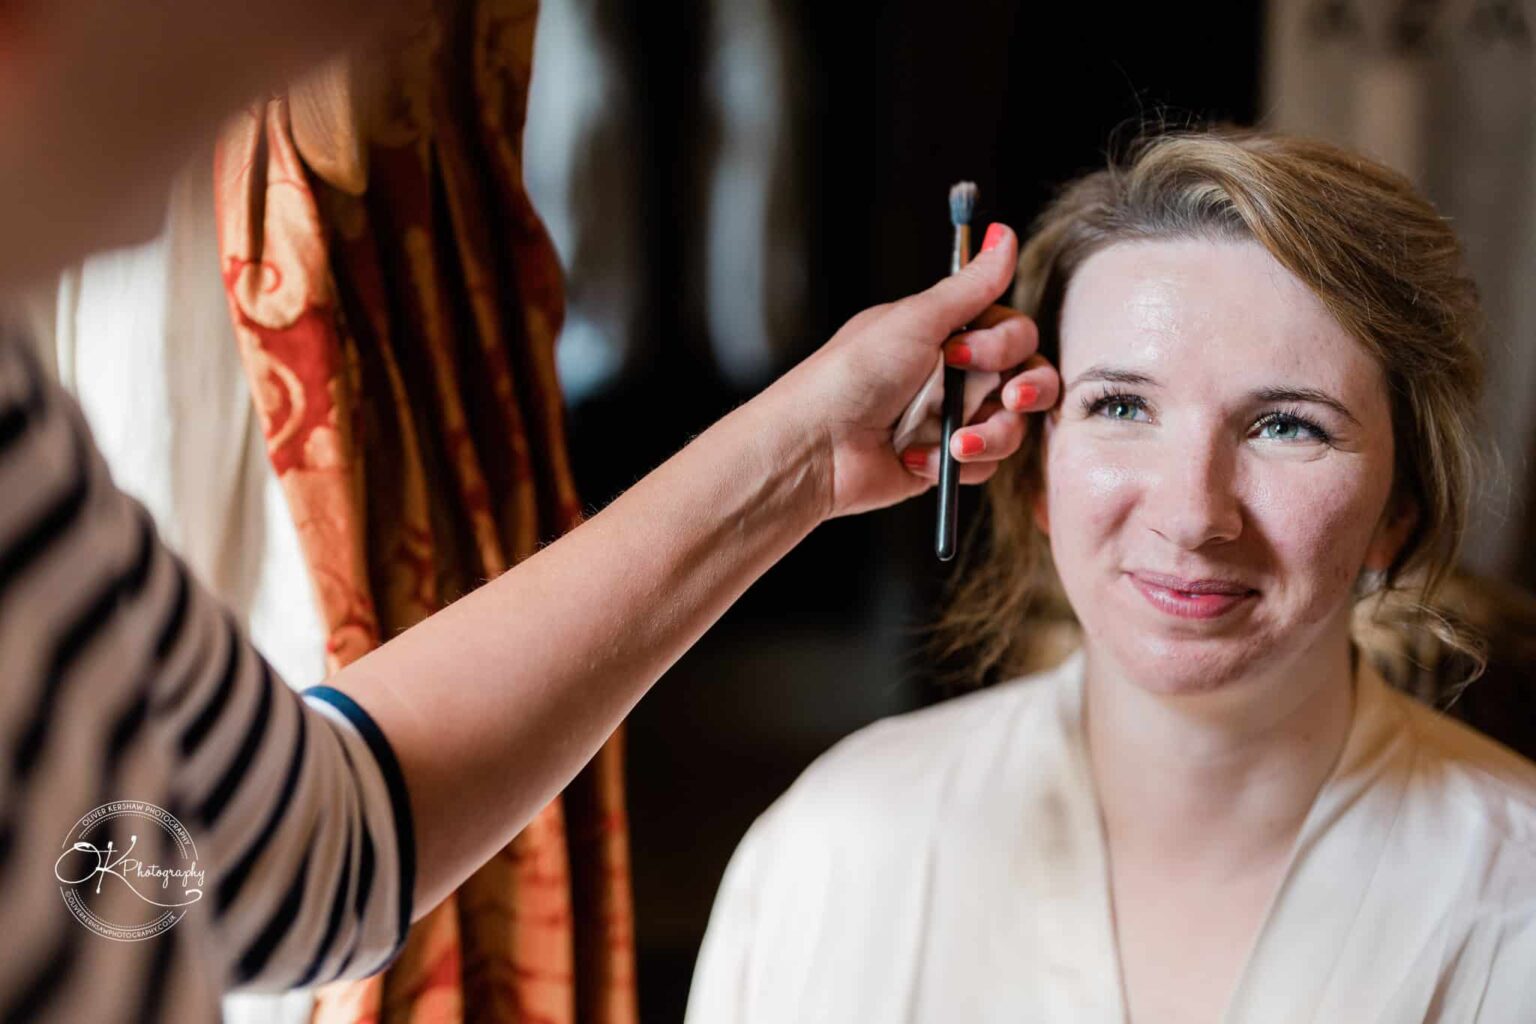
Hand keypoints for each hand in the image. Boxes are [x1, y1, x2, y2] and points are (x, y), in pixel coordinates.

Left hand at [759, 223, 1059, 519]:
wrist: (815, 446)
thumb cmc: (851, 375)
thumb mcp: (915, 320)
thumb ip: (971, 286)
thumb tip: (1001, 234)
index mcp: (948, 334)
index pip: (1015, 333)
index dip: (1004, 345)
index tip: (963, 353)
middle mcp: (956, 375)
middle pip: (1028, 378)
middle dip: (1027, 391)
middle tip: (1008, 398)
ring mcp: (951, 419)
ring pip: (1013, 427)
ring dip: (990, 435)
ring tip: (953, 443)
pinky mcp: (944, 462)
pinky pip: (983, 466)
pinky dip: (954, 465)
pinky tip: (913, 457)